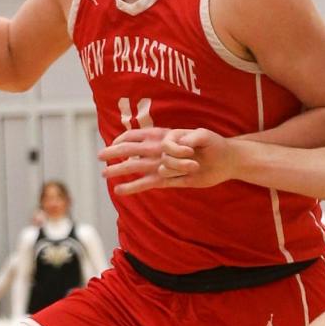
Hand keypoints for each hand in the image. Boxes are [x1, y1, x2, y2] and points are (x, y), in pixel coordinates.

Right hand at [98, 128, 234, 194]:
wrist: (225, 161)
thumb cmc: (214, 143)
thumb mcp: (204, 135)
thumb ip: (191, 138)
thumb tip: (179, 145)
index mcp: (165, 136)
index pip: (139, 134)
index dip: (125, 138)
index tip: (114, 143)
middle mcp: (160, 151)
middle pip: (133, 151)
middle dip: (115, 153)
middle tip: (100, 157)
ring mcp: (163, 165)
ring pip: (137, 168)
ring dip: (121, 170)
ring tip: (105, 175)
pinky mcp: (169, 180)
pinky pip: (148, 183)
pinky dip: (134, 187)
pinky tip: (121, 191)